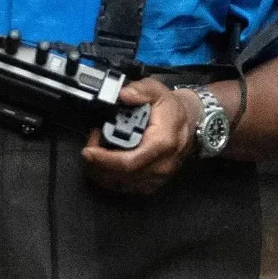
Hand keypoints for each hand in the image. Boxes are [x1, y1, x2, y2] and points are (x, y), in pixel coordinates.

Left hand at [80, 76, 196, 194]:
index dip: (105, 159)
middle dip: (98, 163)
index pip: (130, 161)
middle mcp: (161, 164)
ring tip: (94, 153)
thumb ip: (139, 91)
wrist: (189, 122)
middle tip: (89, 145)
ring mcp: (158, 176)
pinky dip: (111, 179)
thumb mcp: (156, 91)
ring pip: (123, 185)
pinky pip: (129, 188)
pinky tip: (102, 166)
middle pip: (123, 175)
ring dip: (101, 172)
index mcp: (161, 143)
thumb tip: (122, 94)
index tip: (88, 151)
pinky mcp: (154, 181)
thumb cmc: (171, 108)